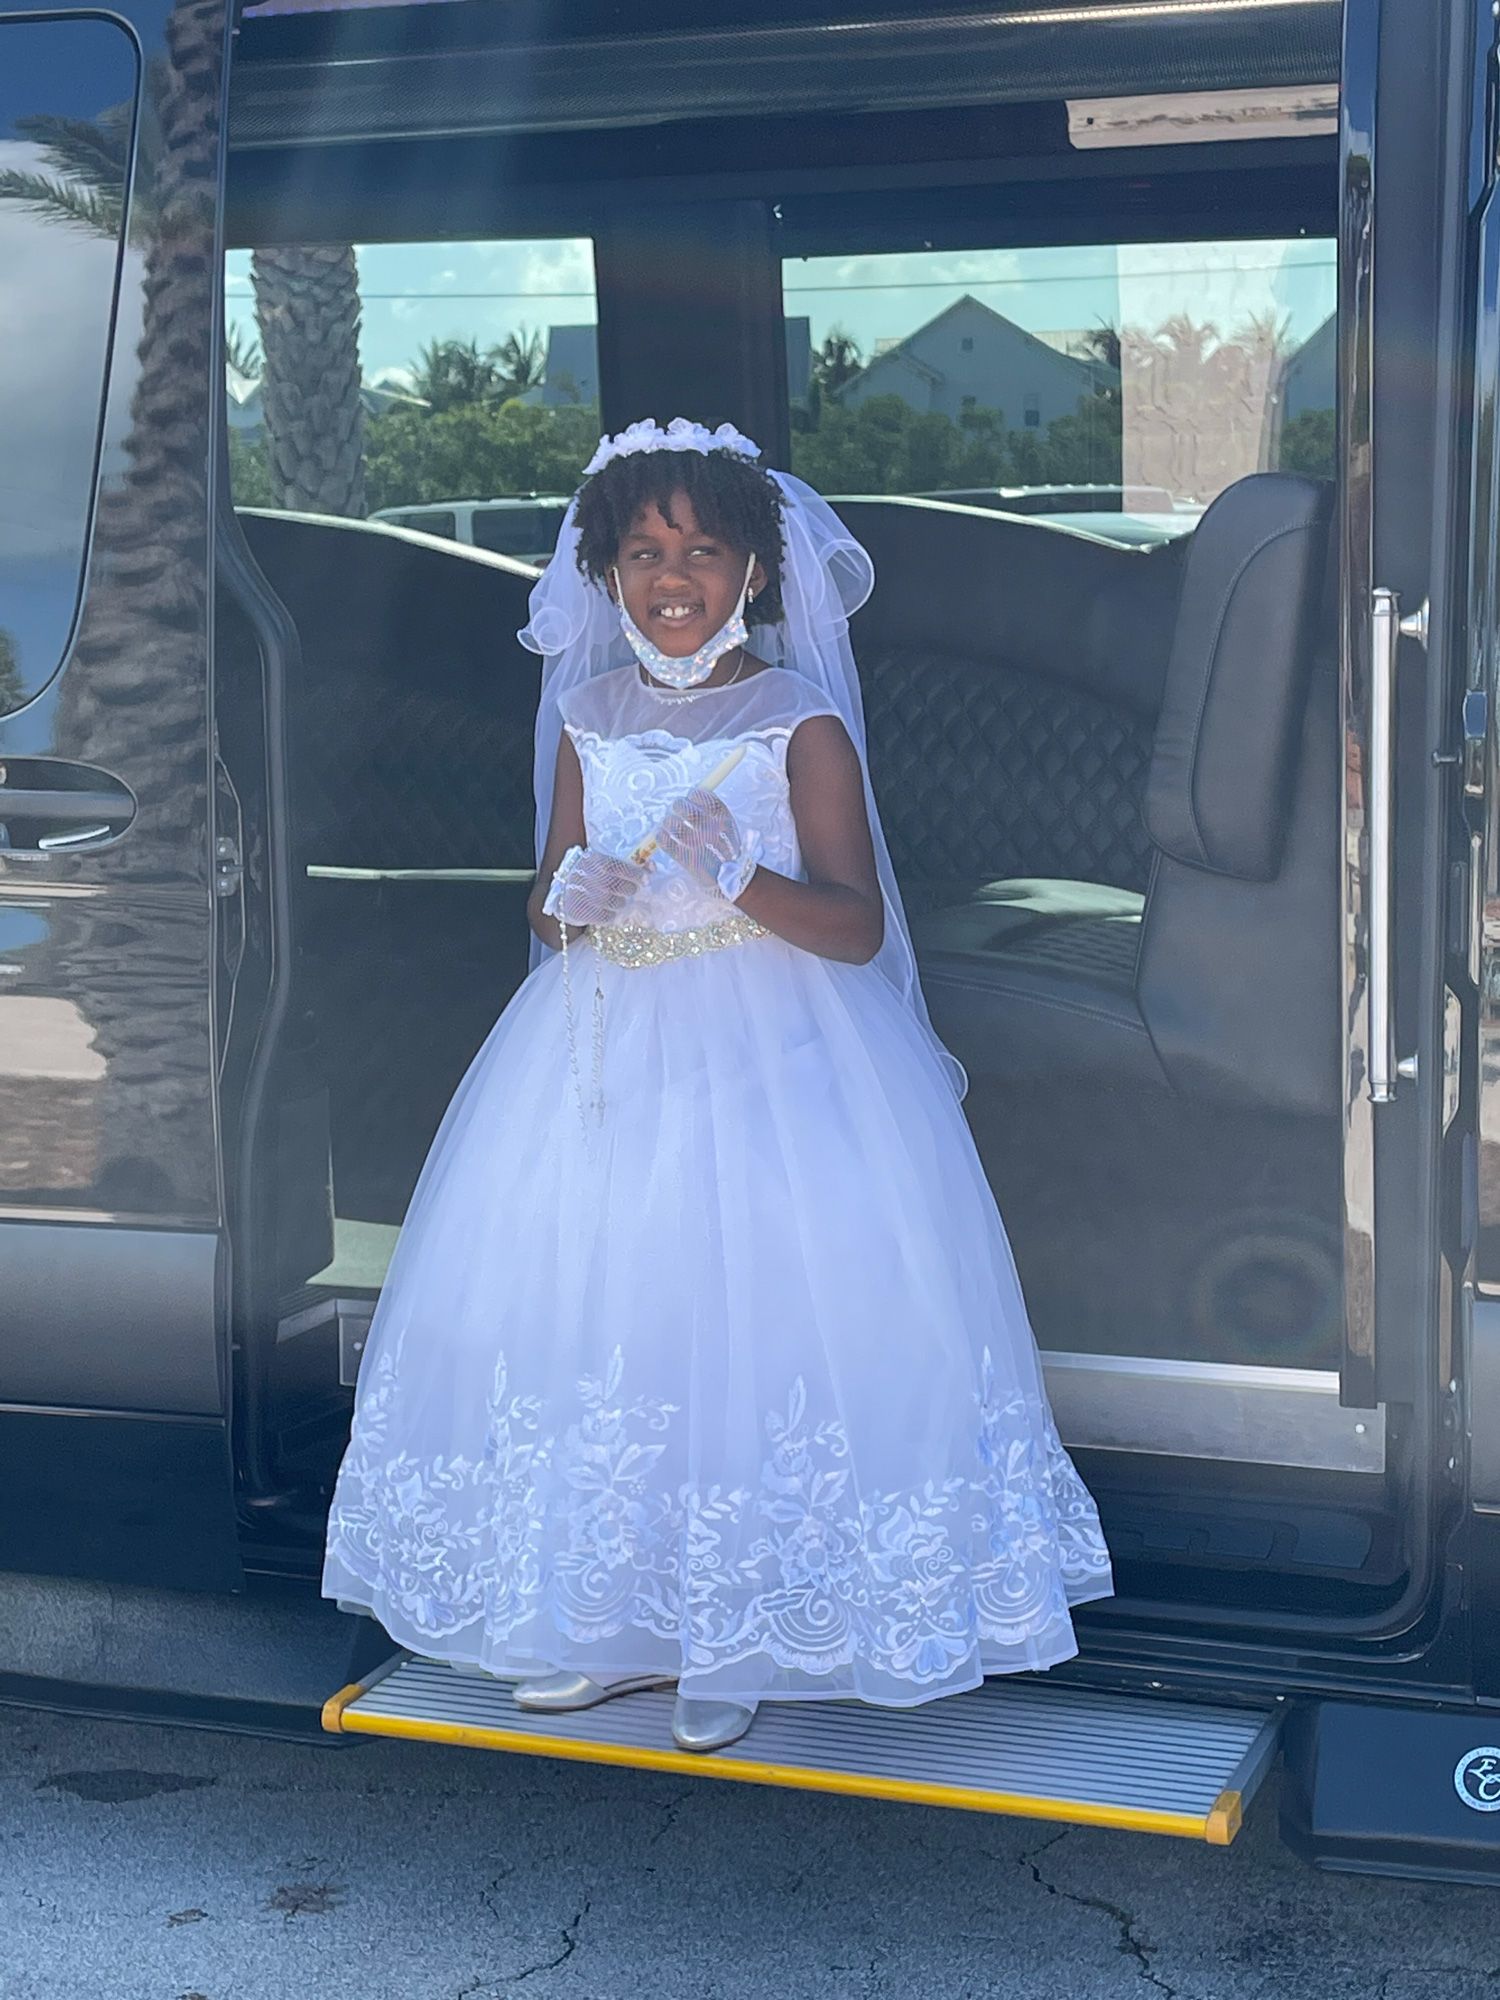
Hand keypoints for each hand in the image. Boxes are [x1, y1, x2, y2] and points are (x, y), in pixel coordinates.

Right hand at [542, 845, 646, 927]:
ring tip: (615, 899)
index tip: (646, 878)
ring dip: (621, 902)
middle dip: (630, 889)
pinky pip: (607, 917)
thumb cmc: (585, 877)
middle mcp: (589, 878)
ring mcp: (585, 896)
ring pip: (617, 903)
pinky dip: (611, 915)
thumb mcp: (598, 863)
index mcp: (592, 861)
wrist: (560, 895)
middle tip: (630, 889)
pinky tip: (607, 910)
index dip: (636, 873)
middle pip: (621, 886)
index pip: (619, 866)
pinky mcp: (582, 912)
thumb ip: (622, 863)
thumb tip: (652, 866)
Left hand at [652, 787, 761, 901]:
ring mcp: (696, 845)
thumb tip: (695, 794)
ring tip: (669, 822)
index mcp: (723, 821)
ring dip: (668, 820)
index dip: (695, 794)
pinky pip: (666, 842)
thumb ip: (715, 813)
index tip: (691, 795)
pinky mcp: (684, 859)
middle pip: (687, 810)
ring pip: (673, 825)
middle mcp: (709, 831)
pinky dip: (661, 836)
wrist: (729, 878)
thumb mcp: (729, 828)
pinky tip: (664, 835)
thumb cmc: (727, 850)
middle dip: (678, 805)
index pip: (705, 798)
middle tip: (677, 807)